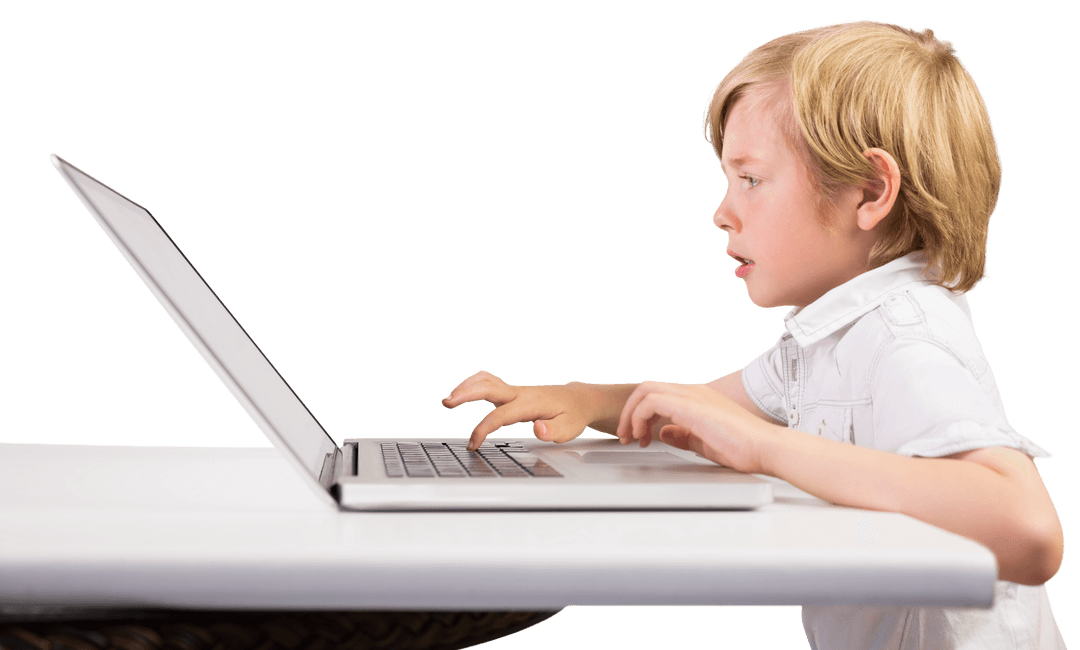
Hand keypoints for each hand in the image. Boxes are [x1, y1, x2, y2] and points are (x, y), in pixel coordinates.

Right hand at [441, 369, 598, 450]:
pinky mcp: (511, 392)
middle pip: (487, 387)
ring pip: (486, 381)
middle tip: (447, 403)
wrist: (578, 400)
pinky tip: (462, 394)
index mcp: (530, 404)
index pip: (500, 416)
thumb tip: (538, 428)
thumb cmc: (572, 416)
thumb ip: (553, 431)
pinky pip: (488, 383)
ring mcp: (514, 390)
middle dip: (466, 394)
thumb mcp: (569, 429)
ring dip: (466, 387)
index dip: (482, 430)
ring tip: (448, 400)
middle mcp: (519, 393)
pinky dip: (472, 385)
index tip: (473, 444)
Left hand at [615, 381, 771, 474]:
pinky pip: (651, 402)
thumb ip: (683, 435)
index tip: (638, 438)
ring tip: (630, 438)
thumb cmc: (743, 447)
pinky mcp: (690, 406)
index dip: (640, 415)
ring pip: (645, 390)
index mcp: (696, 399)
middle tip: (625, 437)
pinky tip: (643, 437)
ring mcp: (691, 396)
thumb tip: (665, 433)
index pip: (658, 395)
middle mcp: (692, 392)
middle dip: (628, 412)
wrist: (764, 447)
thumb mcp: (703, 442)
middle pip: (646, 388)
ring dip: (630, 415)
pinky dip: (639, 418)